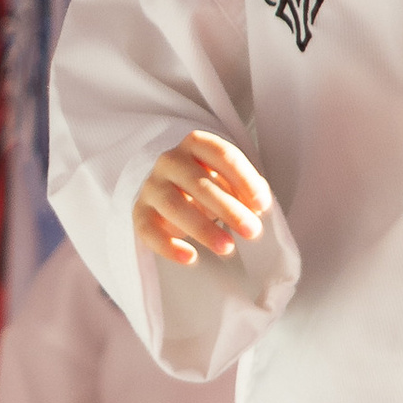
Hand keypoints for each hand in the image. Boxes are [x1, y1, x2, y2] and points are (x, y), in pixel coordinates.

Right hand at [132, 126, 267, 264]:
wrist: (168, 192)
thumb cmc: (206, 185)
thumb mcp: (228, 178)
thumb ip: (245, 188)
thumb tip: (257, 207)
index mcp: (195, 144)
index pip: (223, 155)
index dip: (245, 180)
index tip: (262, 205)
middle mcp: (169, 161)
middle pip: (200, 183)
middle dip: (230, 209)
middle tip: (252, 231)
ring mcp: (152, 186)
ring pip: (175, 206)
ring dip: (203, 229)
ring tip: (227, 247)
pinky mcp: (140, 213)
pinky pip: (149, 230)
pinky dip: (169, 246)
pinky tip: (190, 257)